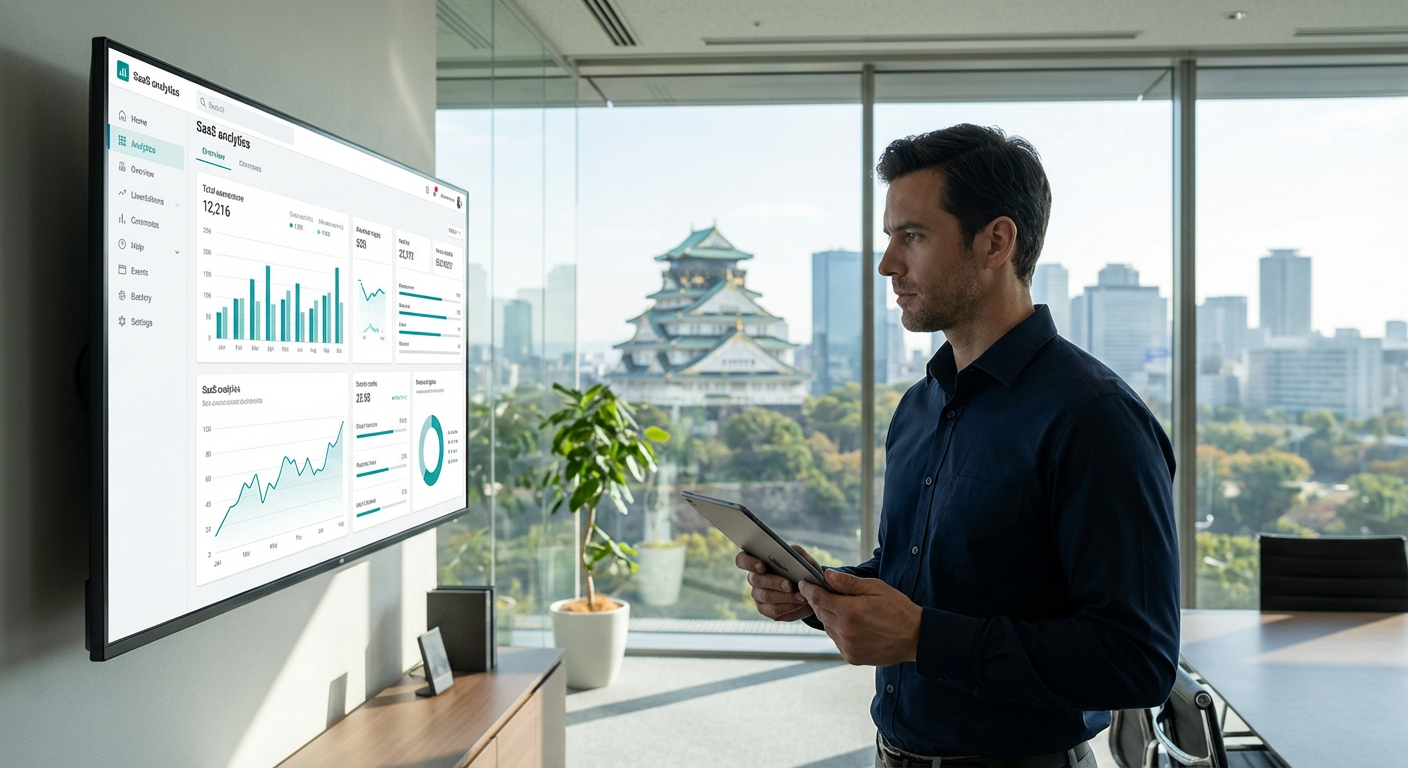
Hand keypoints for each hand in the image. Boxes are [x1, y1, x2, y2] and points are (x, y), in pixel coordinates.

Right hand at [735, 545, 816, 621]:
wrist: (811, 592)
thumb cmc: (803, 571)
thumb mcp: (804, 559)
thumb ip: (798, 554)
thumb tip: (792, 552)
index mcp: (758, 561)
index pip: (742, 560)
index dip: (748, 563)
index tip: (762, 567)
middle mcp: (754, 578)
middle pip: (755, 580)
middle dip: (773, 582)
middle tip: (789, 585)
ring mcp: (758, 595)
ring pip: (765, 596)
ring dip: (785, 597)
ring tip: (802, 596)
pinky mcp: (765, 610)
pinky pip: (774, 610)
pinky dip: (789, 607)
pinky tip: (800, 603)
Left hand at [798, 570, 921, 666]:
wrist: (915, 638)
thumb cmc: (898, 609)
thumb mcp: (875, 588)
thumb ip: (848, 583)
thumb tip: (827, 575)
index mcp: (849, 611)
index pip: (818, 598)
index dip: (808, 589)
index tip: (804, 583)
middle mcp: (844, 631)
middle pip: (820, 612)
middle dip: (819, 601)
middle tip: (823, 592)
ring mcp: (847, 646)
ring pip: (828, 627)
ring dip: (830, 617)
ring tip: (845, 610)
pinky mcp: (851, 657)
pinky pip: (837, 640)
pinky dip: (839, 631)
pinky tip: (852, 625)